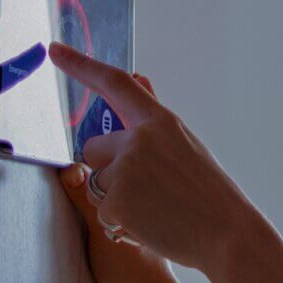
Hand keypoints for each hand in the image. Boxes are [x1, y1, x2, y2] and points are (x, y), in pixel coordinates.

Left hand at [48, 41, 260, 275]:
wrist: (226, 233)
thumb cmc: (209, 193)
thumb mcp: (185, 146)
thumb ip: (153, 119)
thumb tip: (139, 80)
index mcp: (161, 122)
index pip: (115, 83)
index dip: (81, 65)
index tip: (55, 50)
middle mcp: (140, 139)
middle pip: (94, 146)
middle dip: (109, 167)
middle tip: (148, 189)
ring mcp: (126, 169)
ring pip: (95, 180)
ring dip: (114, 196)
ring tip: (155, 208)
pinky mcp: (115, 201)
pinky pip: (101, 210)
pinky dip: (120, 220)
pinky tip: (150, 224)